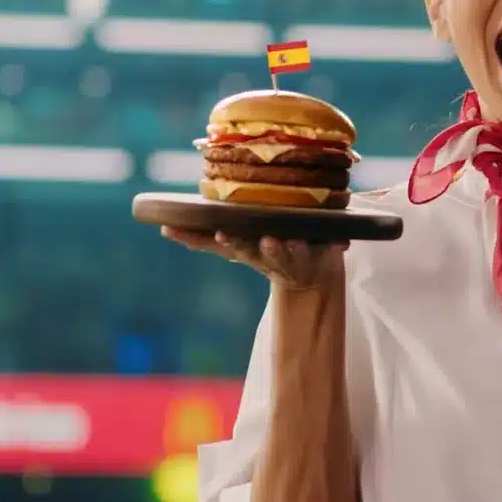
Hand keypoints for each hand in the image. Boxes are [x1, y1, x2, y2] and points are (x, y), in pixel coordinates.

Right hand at [161, 227, 346, 289]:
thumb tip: (162, 227)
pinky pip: (330, 248)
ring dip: (287, 249)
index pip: (228, 246)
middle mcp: (269, 256)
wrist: (312, 274)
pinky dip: (334, 246)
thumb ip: (201, 238)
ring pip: (290, 254)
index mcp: (247, 250)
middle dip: (251, 246)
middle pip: (256, 252)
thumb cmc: (267, 250)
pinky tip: (339, 243)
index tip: (212, 233)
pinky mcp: (323, 253)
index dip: (219, 241)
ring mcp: (296, 257)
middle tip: (247, 239)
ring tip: (284, 241)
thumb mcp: (236, 244)